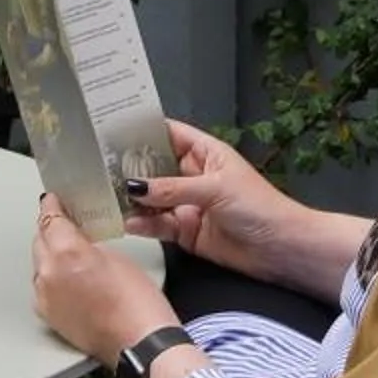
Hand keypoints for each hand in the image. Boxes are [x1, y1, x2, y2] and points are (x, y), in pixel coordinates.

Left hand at [30, 194, 180, 366]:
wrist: (139, 345)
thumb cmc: (137, 303)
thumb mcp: (115, 257)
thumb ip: (88, 244)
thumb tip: (77, 240)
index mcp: (66, 251)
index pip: (50, 217)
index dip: (53, 205)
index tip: (54, 200)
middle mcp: (48, 273)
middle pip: (40, 239)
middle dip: (51, 230)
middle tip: (66, 224)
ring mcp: (45, 297)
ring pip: (39, 264)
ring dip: (51, 255)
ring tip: (71, 255)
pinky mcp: (48, 316)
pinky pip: (43, 287)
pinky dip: (52, 278)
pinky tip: (70, 280)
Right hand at [120, 119, 299, 281]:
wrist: (281, 249)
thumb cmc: (257, 205)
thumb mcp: (214, 188)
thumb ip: (173, 188)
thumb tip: (134, 185)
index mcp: (204, 152)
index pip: (168, 133)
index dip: (142, 130)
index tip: (111, 129)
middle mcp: (192, 175)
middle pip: (154, 167)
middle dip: (129, 168)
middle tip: (97, 168)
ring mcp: (188, 204)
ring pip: (152, 198)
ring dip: (133, 199)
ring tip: (106, 198)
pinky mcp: (186, 232)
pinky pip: (159, 225)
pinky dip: (143, 224)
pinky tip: (128, 223)